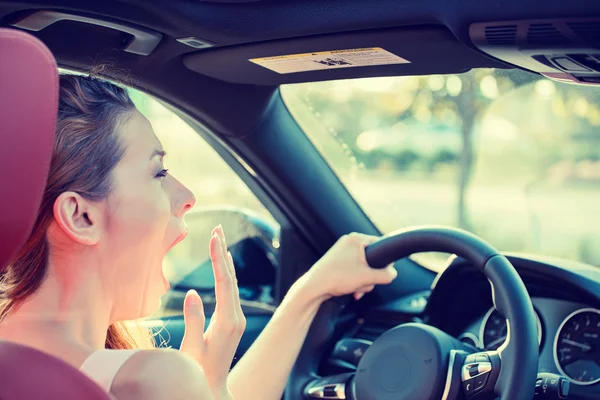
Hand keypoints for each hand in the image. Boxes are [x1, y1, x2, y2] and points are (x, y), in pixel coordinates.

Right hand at [180, 225, 245, 399]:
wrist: (212, 389)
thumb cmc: (198, 373)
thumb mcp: (191, 348)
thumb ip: (193, 319)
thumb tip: (193, 293)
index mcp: (227, 321)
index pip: (223, 282)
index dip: (218, 258)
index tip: (213, 237)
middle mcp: (236, 317)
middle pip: (230, 277)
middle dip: (223, 251)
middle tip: (217, 228)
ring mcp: (236, 319)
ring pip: (231, 283)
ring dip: (225, 260)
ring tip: (219, 239)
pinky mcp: (232, 322)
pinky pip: (230, 291)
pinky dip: (226, 274)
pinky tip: (224, 265)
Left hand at [296, 233, 397, 301]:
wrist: (314, 287)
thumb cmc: (338, 278)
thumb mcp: (368, 278)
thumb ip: (386, 275)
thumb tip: (393, 274)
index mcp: (355, 239)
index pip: (380, 245)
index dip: (385, 261)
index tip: (384, 272)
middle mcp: (348, 242)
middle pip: (372, 259)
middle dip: (370, 276)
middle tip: (364, 284)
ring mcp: (341, 252)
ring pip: (363, 267)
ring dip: (362, 281)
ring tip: (355, 288)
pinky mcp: (337, 262)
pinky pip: (353, 270)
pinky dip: (355, 281)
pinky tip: (352, 291)